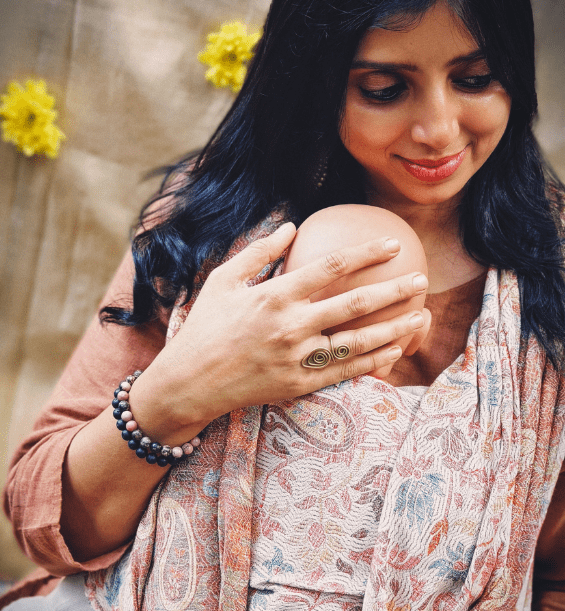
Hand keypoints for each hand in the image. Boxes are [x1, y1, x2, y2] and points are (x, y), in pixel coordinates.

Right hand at [136, 222, 427, 436]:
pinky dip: (372, 361)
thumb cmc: (205, 327)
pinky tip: (394, 351)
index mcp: (275, 295)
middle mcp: (291, 325)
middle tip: (421, 281)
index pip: (332, 267)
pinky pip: (344, 371)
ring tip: (421, 318)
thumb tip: (291, 225)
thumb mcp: (223, 280)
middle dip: (395, 290)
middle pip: (356, 303)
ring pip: (358, 341)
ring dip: (394, 329)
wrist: (189, 382)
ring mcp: (297, 358)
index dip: (367, 254)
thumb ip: (258, 251)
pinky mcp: (299, 384)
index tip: (393, 245)